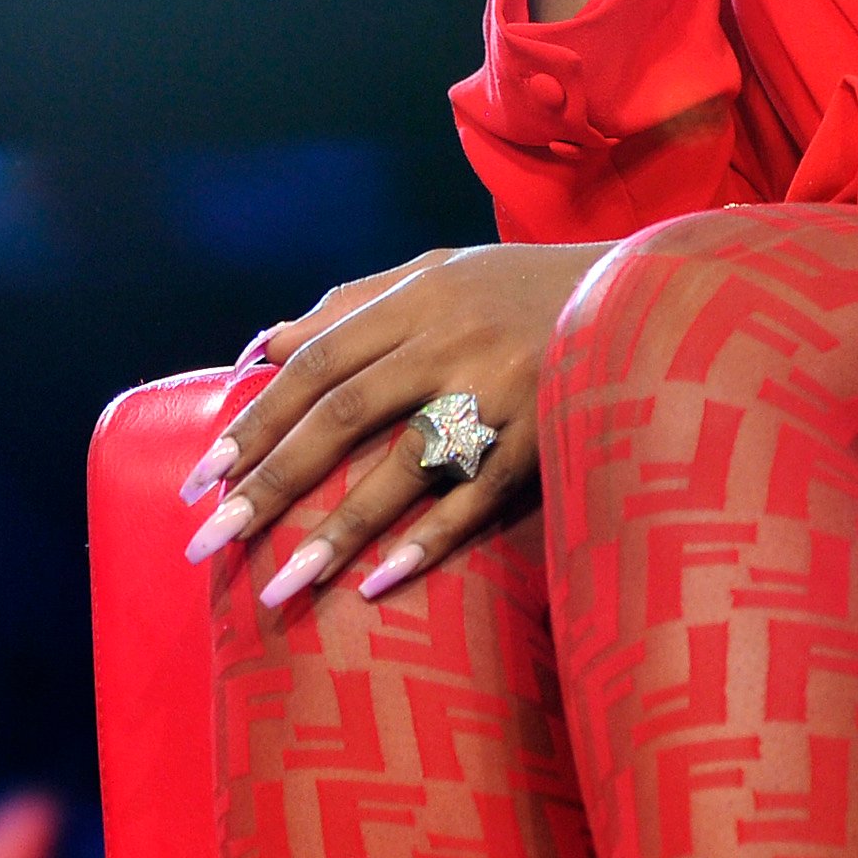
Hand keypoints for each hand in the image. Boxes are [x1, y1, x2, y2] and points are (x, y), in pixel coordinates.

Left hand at [178, 241, 611, 608]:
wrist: (653, 293)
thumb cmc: (531, 289)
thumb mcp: (443, 273)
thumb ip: (353, 304)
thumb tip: (267, 344)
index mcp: (421, 297)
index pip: (317, 364)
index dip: (258, 420)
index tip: (204, 475)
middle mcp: (453, 341)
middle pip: (342, 416)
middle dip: (270, 480)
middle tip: (209, 537)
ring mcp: (502, 392)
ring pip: (403, 466)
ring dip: (336, 528)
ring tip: (279, 584)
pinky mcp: (548, 438)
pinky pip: (478, 499)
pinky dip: (428, 540)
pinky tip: (378, 582)